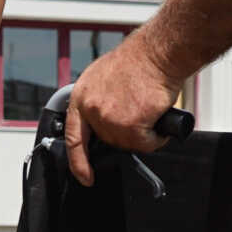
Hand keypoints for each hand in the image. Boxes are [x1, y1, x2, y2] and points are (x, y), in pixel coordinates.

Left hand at [63, 35, 184, 185]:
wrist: (156, 54)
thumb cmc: (136, 61)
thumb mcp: (100, 78)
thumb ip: (95, 101)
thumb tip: (100, 121)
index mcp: (81, 99)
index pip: (74, 138)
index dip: (78, 162)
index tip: (85, 176)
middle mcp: (92, 111)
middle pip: (110, 141)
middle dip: (126, 134)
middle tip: (138, 114)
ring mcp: (110, 120)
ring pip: (130, 143)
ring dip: (144, 134)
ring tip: (149, 110)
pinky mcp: (131, 126)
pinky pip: (147, 143)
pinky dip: (157, 136)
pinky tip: (158, 116)